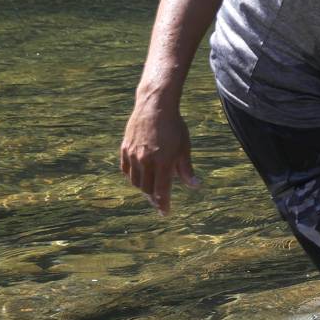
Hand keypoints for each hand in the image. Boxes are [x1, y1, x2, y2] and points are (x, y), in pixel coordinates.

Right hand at [120, 95, 201, 215]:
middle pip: (147, 189)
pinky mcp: (125, 148)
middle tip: (160, 201)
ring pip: (135, 181)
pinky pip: (126, 170)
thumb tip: (195, 186)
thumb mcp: (184, 147)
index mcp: (162, 161)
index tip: (166, 213)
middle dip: (153, 198)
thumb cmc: (174, 126)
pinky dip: (132, 176)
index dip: (163, 204)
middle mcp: (145, 160)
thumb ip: (186, 169)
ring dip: (143, 188)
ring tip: (151, 189)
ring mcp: (133, 154)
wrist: (154, 106)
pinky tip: (140, 177)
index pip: (161, 190)